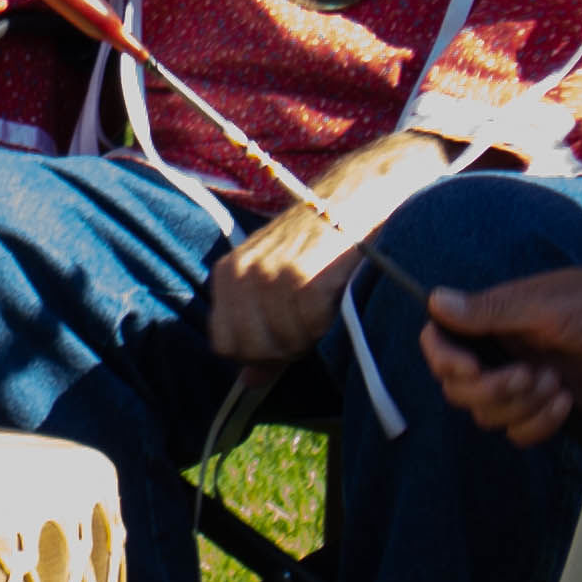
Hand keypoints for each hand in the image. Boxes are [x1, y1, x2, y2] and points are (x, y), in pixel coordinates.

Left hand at [202, 133, 453, 363]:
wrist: (357, 199)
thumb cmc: (319, 244)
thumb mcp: (276, 281)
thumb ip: (258, 332)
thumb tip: (247, 382)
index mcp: (228, 274)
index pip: (224, 344)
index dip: (257, 351)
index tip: (284, 334)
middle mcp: (243, 274)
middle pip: (252, 349)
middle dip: (284, 348)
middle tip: (309, 320)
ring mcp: (272, 277)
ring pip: (284, 344)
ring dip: (310, 335)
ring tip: (325, 302)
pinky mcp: (305, 281)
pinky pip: (312, 330)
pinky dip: (329, 322)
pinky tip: (337, 295)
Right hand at [418, 262, 581, 449]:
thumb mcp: (543, 305)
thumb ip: (489, 311)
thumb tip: (434, 299)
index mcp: (490, 320)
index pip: (439, 342)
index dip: (444, 360)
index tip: (472, 368)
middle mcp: (497, 352)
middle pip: (458, 389)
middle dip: (490, 390)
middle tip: (528, 375)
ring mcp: (519, 382)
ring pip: (488, 415)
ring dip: (519, 406)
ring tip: (555, 383)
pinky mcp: (542, 407)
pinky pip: (518, 432)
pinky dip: (538, 424)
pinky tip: (565, 402)